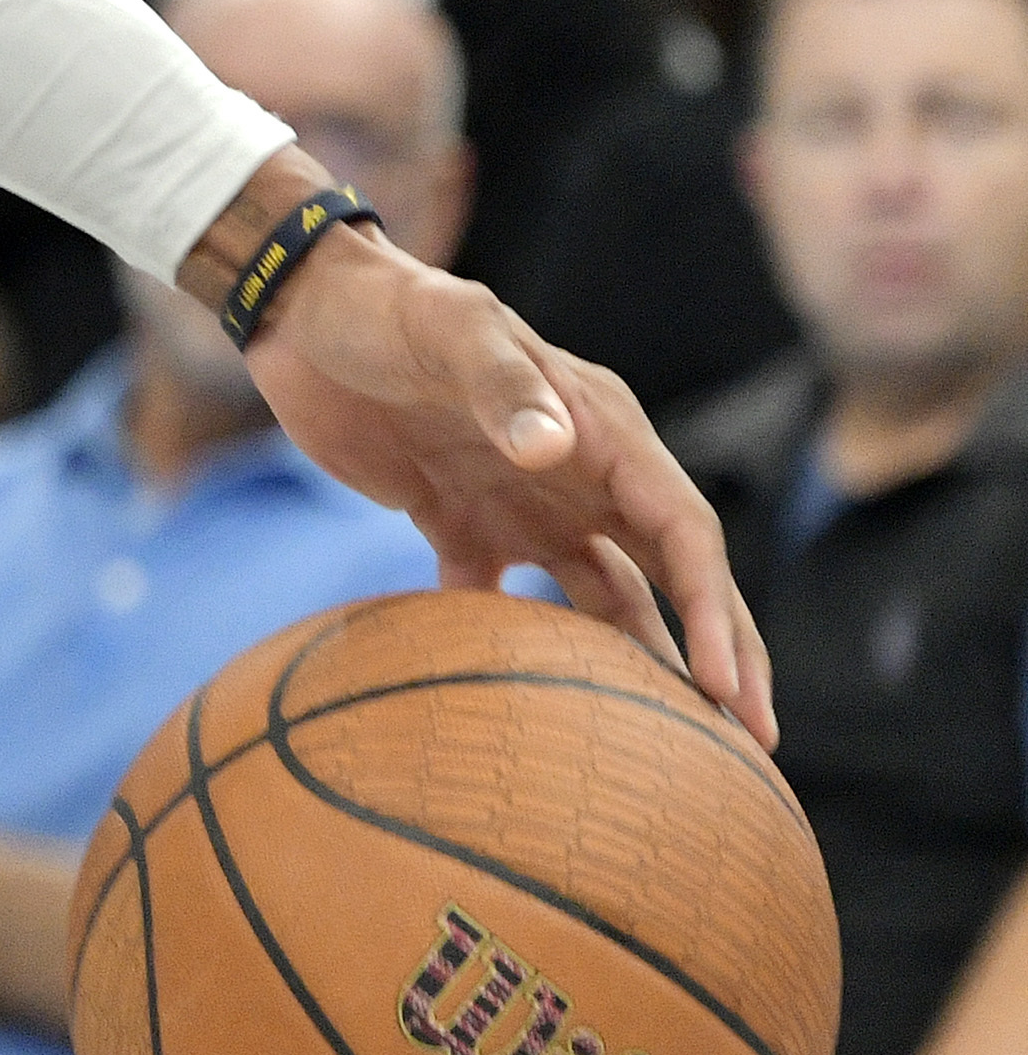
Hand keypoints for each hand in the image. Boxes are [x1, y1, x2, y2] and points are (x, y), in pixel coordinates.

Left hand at [227, 198, 773, 745]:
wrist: (302, 312)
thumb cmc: (389, 310)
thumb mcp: (452, 331)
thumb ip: (503, 383)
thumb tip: (553, 448)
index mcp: (602, 432)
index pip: (682, 532)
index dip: (711, 610)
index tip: (724, 686)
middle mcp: (579, 474)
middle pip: (669, 578)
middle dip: (714, 654)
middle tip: (751, 743)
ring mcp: (521, 503)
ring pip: (601, 598)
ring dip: (633, 663)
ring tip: (666, 745)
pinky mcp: (456, 522)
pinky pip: (498, 602)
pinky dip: (514, 650)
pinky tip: (525, 712)